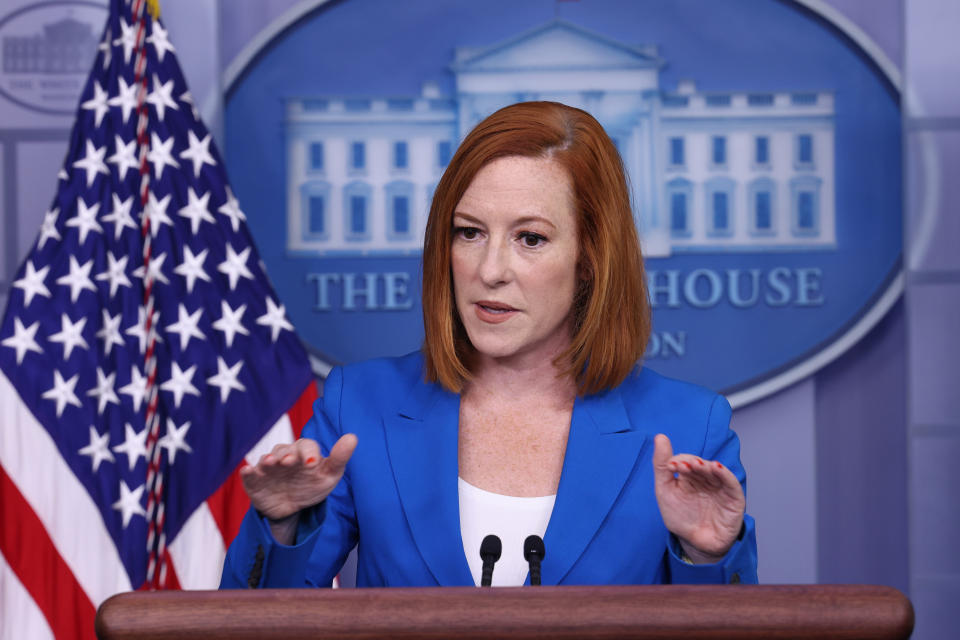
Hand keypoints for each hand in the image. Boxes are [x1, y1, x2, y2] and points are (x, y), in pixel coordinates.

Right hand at [240, 434, 356, 542]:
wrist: (291, 508)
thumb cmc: (312, 485)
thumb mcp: (329, 475)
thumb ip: (340, 458)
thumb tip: (353, 437)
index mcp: (304, 452)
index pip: (306, 445)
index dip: (309, 452)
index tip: (313, 463)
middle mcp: (284, 456)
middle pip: (284, 450)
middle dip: (287, 454)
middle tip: (290, 462)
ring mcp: (268, 468)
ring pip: (266, 459)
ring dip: (268, 460)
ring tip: (270, 464)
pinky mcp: (254, 480)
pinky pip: (248, 474)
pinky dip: (247, 472)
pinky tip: (247, 471)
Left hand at [652, 433, 743, 561]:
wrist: (696, 544)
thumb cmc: (681, 518)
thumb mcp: (665, 491)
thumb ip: (661, 466)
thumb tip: (660, 437)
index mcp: (689, 476)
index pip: (685, 461)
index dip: (678, 461)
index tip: (670, 466)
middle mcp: (706, 478)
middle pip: (700, 465)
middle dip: (691, 463)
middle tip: (681, 466)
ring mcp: (720, 486)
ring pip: (715, 471)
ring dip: (705, 466)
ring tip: (695, 465)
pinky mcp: (734, 497)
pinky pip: (730, 482)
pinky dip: (724, 473)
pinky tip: (715, 468)